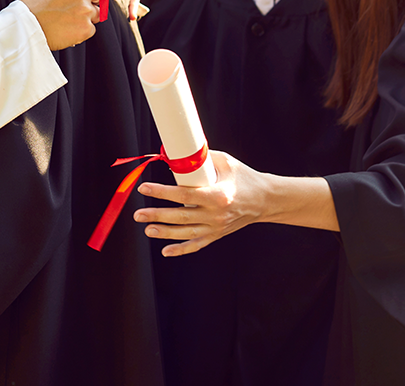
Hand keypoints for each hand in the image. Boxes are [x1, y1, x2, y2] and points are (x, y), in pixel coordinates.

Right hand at [20, 0, 99, 49]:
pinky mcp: (86, 28)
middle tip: (75, 5)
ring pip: (97, 12)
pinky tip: (67, 27)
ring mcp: (86, 10)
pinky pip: (91, 27)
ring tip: (68, 17)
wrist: (25, 27)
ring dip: (87, 15)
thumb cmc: (34, 3)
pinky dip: (82, 29)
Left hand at [132, 152, 269, 256]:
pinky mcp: (217, 234)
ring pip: (185, 233)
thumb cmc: (244, 177)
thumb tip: (174, 153)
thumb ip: (200, 159)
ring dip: (164, 232)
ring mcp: (217, 227)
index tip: (144, 188)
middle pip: (181, 216)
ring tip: (147, 228)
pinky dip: (181, 249)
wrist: (266, 200)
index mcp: (218, 195)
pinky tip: (165, 250)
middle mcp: (217, 214)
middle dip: (157, 215)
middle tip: (138, 214)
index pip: (184, 195)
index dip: (162, 192)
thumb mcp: (225, 162)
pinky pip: (196, 244)